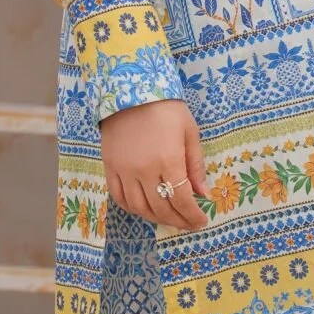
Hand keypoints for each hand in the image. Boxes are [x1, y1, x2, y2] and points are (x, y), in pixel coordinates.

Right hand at [99, 97, 207, 231]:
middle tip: (188, 224)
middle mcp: (144, 170)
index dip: (192, 215)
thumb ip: (196, 165)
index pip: (181, 200)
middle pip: (161, 208)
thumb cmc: (165, 108)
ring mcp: (124, 171)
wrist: (129, 90)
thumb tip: (204, 194)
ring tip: (169, 219)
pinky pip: (119, 197)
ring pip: (139, 207)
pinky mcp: (109, 167)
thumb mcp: (189, 132)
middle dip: (178, 221)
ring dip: (156, 218)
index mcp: (168, 160)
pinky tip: (144, 209)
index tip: (201, 221)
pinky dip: (132, 208)